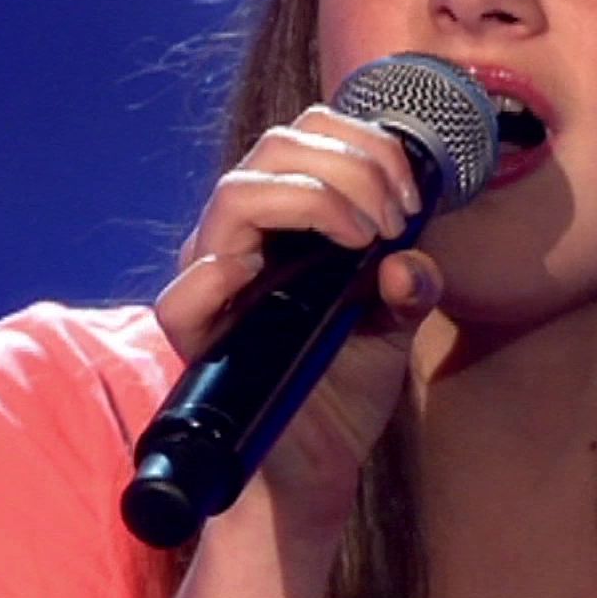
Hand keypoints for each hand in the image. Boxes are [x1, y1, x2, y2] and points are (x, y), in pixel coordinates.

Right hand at [152, 105, 443, 530]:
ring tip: (363, 237)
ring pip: (233, 195)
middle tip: (393, 216)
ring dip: (312, 198)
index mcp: (285, 217)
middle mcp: (242, 235)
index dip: (363, 143)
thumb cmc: (346, 379)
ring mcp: (214, 279)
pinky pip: (182, 295)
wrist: (321, 461)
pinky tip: (263, 275)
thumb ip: (414, 285)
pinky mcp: (196, 335)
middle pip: (272, 150)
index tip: (410, 194)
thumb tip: (410, 262)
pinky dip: (220, 274)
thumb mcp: (396, 324)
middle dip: (349, 166)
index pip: (305, 136)